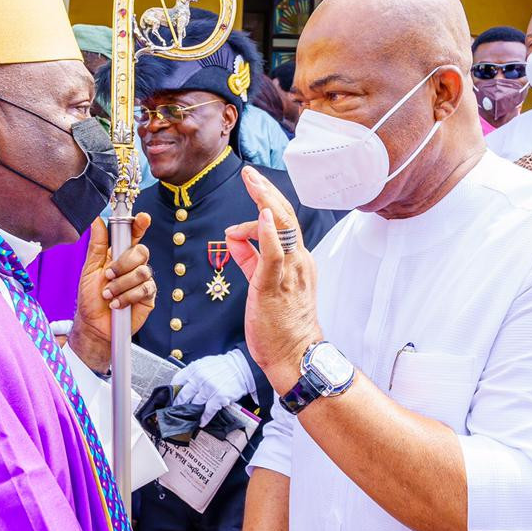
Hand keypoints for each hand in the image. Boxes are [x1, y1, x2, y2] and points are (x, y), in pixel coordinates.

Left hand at [69, 213, 155, 372]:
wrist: (94, 325)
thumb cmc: (90, 298)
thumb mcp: (90, 269)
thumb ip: (97, 245)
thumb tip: (96, 220)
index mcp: (120, 255)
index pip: (134, 235)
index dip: (140, 225)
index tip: (142, 218)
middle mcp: (134, 266)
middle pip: (141, 252)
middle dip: (123, 264)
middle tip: (108, 276)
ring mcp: (143, 281)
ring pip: (143, 272)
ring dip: (121, 284)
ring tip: (109, 295)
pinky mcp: (148, 297)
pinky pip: (145, 289)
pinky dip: (128, 297)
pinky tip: (117, 304)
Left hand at [171, 349, 255, 425]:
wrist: (241, 368)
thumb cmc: (223, 366)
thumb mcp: (204, 363)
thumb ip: (192, 373)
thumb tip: (181, 385)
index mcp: (194, 368)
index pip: (177, 381)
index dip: (172, 392)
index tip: (170, 398)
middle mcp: (200, 378)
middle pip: (183, 396)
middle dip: (178, 405)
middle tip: (175, 412)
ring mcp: (209, 388)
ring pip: (194, 405)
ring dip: (190, 413)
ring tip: (187, 418)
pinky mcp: (219, 397)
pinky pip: (207, 411)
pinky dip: (203, 418)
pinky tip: (201, 422)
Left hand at [225, 167, 321, 394]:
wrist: (295, 356)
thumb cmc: (281, 325)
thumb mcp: (261, 283)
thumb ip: (249, 258)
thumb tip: (232, 236)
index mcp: (297, 261)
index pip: (282, 224)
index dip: (263, 205)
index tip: (249, 192)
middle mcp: (298, 262)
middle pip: (284, 217)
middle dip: (266, 192)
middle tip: (250, 173)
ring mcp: (290, 273)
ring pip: (283, 228)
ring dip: (266, 202)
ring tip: (252, 182)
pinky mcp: (277, 286)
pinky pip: (275, 255)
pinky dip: (267, 233)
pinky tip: (260, 215)